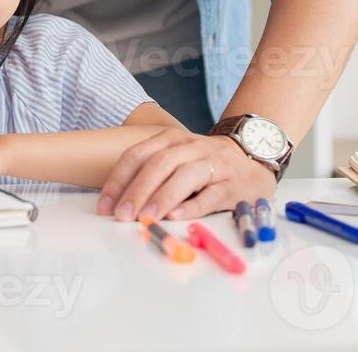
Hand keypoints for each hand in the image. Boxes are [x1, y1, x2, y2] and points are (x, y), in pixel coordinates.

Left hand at [97, 130, 275, 221]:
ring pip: (185, 175)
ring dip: (162, 197)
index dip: (119, 181)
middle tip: (122, 215)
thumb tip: (118, 205)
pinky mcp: (233, 184)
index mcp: (171, 140)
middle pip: (159, 164)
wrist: (252, 160)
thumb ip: (150, 175)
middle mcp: (192, 147)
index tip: (105, 206)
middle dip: (137, 190)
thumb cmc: (204, 165)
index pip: (138, 155)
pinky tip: (177, 217)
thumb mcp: (176, 159)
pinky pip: (211, 194)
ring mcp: (214, 164)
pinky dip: (193, 206)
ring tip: (146, 218)